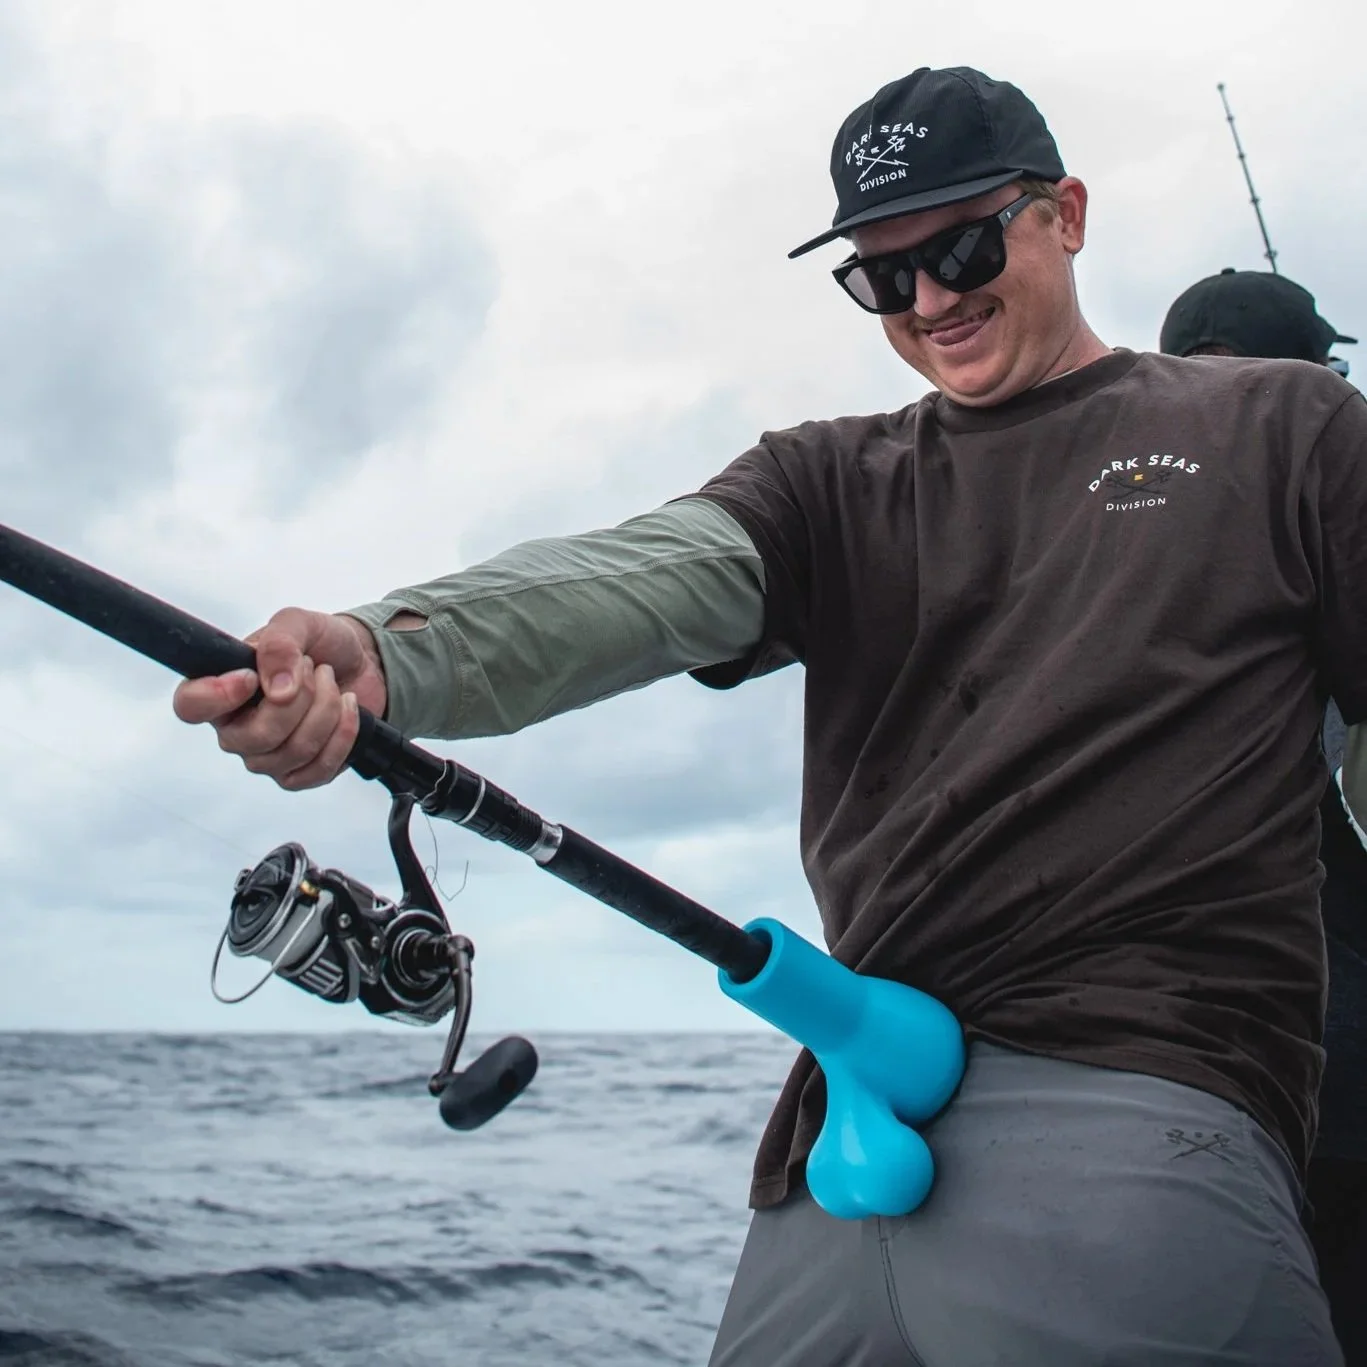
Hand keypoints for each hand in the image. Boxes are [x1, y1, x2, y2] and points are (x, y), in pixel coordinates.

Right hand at [172, 608, 388, 789]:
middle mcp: (237, 729)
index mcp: (221, 689)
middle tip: (314, 667)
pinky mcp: (301, 771)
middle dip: (300, 697)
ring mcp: (267, 756)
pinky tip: (349, 707)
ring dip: (326, 710)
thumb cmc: (321, 643)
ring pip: (293, 752)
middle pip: (255, 738)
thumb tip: (277, 689)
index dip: (217, 696)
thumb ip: (280, 643)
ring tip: (332, 682)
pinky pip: (319, 769)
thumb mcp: (299, 623)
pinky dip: (344, 734)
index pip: (190, 706)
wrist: (361, 662)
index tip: (252, 676)